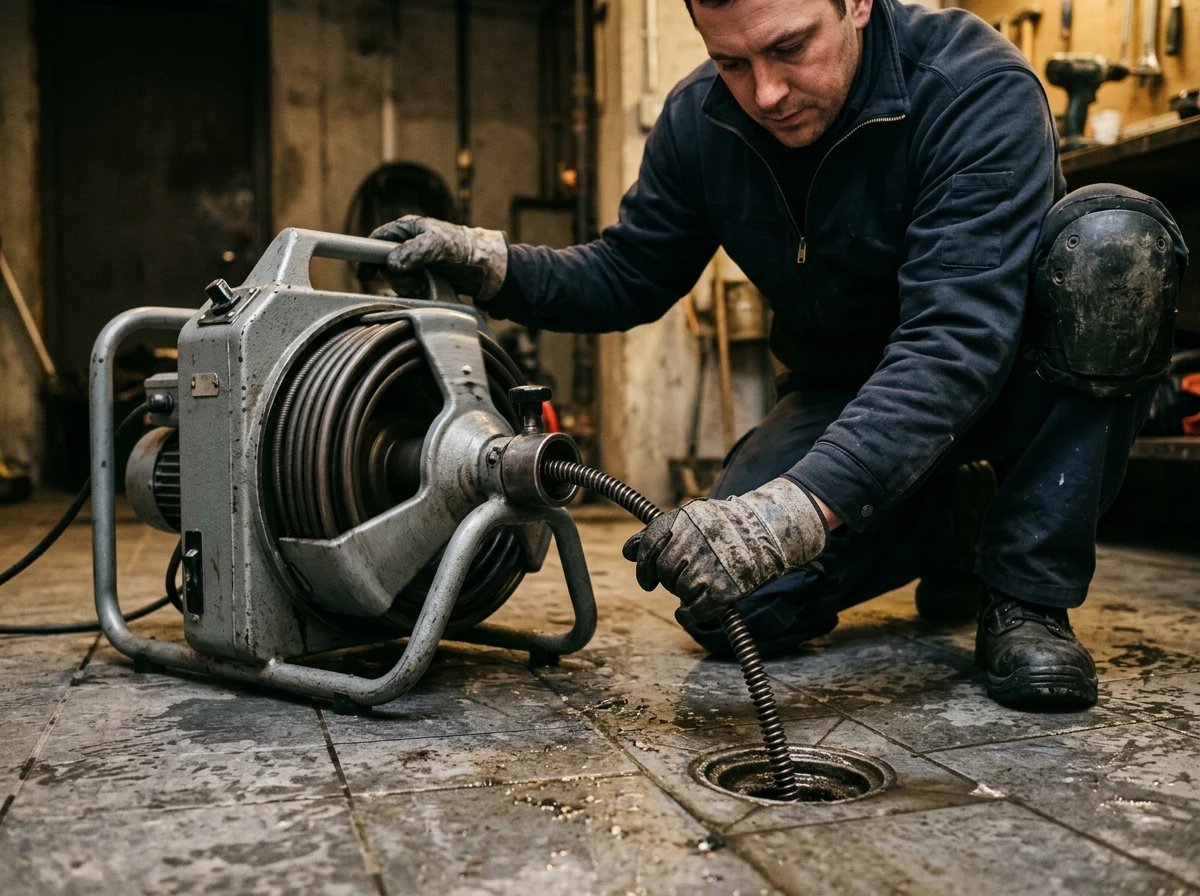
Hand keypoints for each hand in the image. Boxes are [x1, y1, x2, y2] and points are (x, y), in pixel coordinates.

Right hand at [357, 216, 508, 301]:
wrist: (484, 265)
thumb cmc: (462, 247)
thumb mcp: (437, 245)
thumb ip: (413, 251)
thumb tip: (391, 263)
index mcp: (407, 229)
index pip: (376, 240)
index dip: (367, 256)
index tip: (365, 275)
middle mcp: (407, 244)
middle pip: (385, 265)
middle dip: (397, 277)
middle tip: (414, 282)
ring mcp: (414, 261)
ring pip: (396, 279)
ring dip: (408, 286)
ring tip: (426, 285)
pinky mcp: (422, 276)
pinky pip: (409, 287)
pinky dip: (416, 292)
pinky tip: (428, 289)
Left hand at [622, 478, 827, 627]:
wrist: (768, 532)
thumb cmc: (725, 528)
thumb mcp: (691, 520)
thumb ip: (658, 534)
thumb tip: (626, 551)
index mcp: (683, 519)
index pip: (648, 546)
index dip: (644, 567)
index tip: (648, 581)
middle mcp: (692, 541)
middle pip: (664, 571)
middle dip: (669, 579)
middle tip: (686, 578)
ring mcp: (707, 566)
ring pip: (678, 589)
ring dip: (684, 592)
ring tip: (702, 582)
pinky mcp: (722, 589)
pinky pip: (693, 610)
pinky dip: (688, 614)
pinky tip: (688, 611)